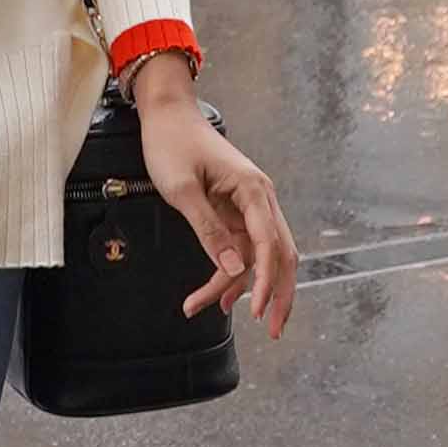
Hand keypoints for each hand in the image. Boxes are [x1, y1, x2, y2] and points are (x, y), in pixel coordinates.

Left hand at [125, 51, 297, 337]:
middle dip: (277, 294)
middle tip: (272, 331)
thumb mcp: (182, 190)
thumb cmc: (172, 145)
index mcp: (253, 191)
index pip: (269, 245)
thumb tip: (233, 268)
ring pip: (260, 255)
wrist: (167, 115)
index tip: (257, 312)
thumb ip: (208, 229)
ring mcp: (250, 205)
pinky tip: (217, 295)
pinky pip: (244, 247)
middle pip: (280, 255)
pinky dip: (234, 272)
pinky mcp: (236, 210)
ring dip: (244, 287)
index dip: (266, 282)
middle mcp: (260, 199)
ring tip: (213, 311)